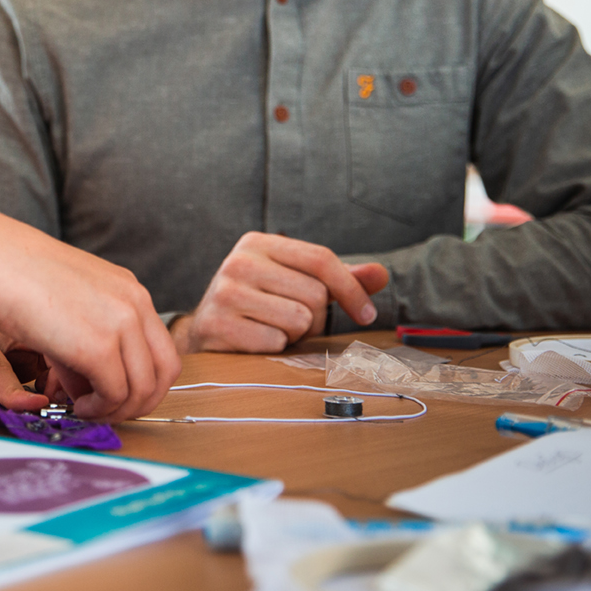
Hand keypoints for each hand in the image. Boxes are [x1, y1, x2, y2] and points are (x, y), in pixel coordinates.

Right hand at [0, 229, 181, 422]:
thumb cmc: (17, 276)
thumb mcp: (70, 304)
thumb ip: (88, 342)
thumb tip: (90, 386)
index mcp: (130, 290)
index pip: (162, 348)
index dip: (145, 381)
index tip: (120, 395)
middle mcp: (134, 305)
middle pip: (166, 371)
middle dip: (142, 401)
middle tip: (111, 412)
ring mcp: (120, 325)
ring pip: (143, 388)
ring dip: (118, 410)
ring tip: (88, 410)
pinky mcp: (98, 348)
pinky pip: (114, 394)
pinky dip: (99, 410)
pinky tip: (77, 407)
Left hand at [0, 306, 49, 410]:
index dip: (14, 390)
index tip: (35, 406)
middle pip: (37, 354)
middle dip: (54, 377)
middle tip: (46, 404)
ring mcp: (11, 334)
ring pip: (47, 354)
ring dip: (53, 375)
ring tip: (42, 397)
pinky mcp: (18, 340)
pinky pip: (44, 355)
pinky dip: (49, 371)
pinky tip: (37, 386)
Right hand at [171, 232, 388, 353]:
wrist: (208, 329)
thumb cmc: (261, 303)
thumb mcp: (296, 282)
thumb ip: (338, 278)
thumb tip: (381, 274)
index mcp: (258, 243)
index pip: (321, 259)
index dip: (351, 289)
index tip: (366, 314)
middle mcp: (238, 261)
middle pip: (315, 294)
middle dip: (313, 316)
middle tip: (292, 320)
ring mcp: (225, 293)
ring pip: (299, 320)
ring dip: (295, 334)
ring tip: (273, 328)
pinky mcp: (218, 324)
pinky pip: (275, 342)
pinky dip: (275, 348)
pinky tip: (257, 340)